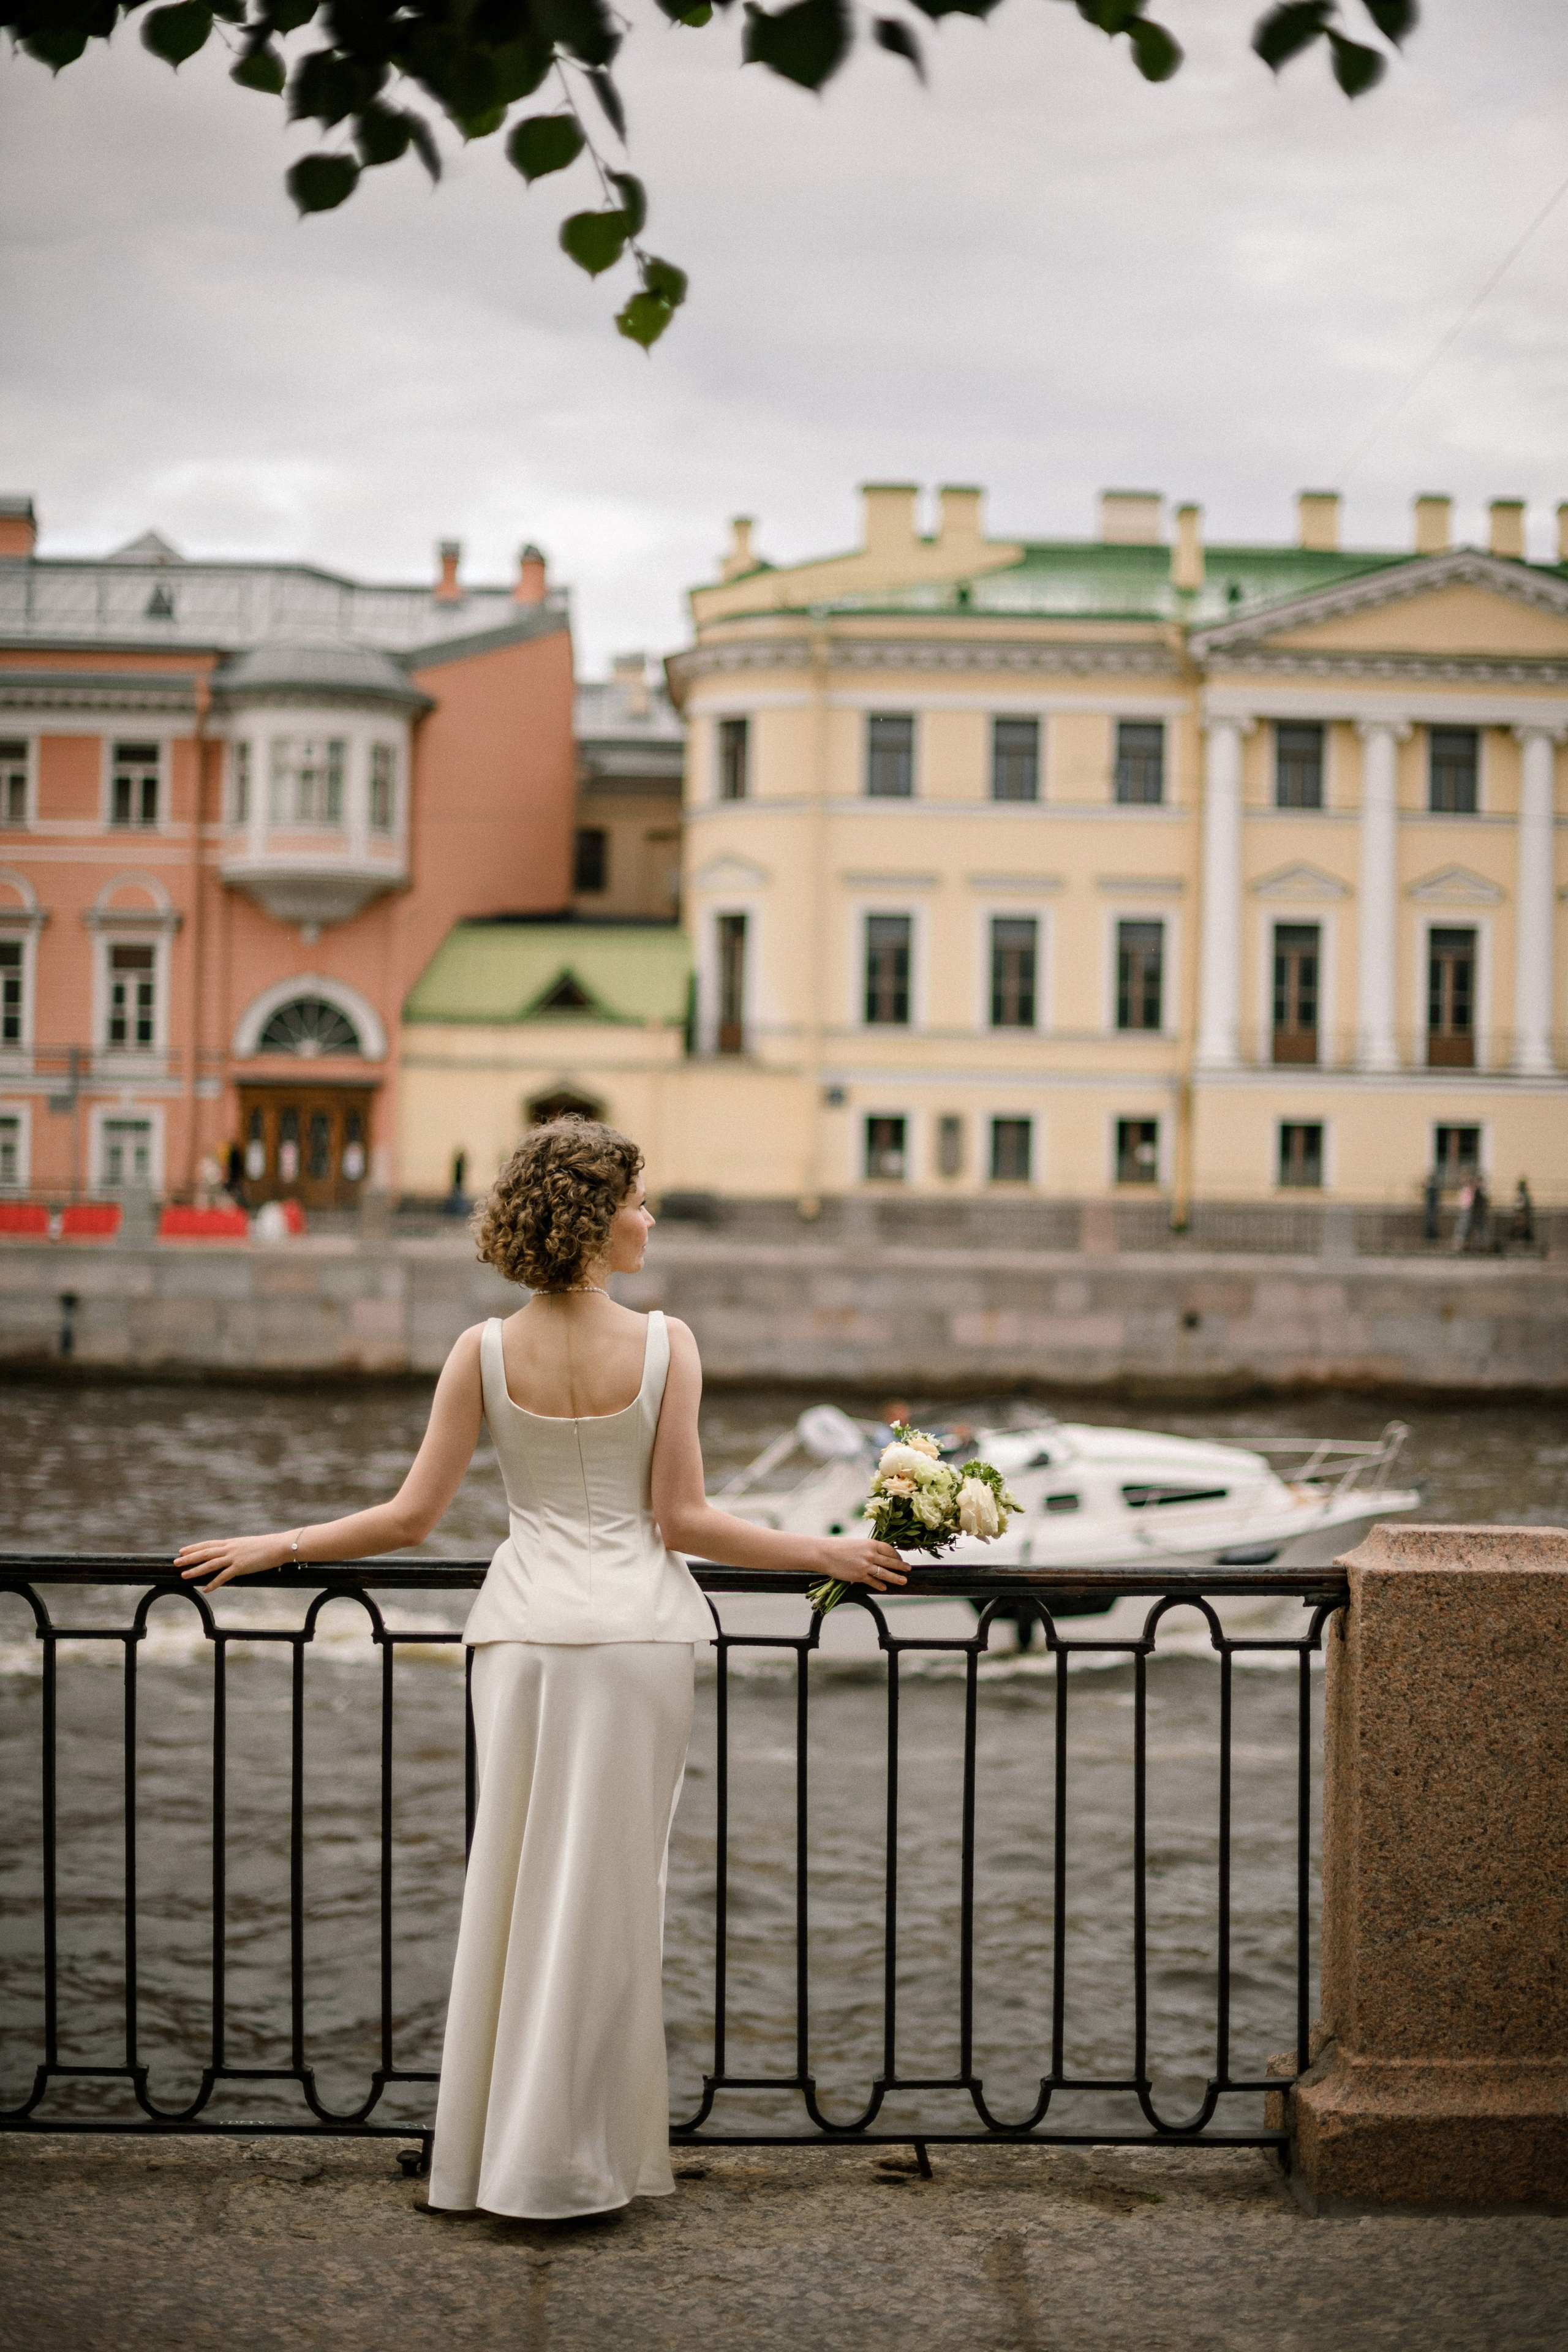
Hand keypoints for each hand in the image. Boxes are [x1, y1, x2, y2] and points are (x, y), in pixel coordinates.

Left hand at [176, 1532, 292, 1591]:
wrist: (279, 1546)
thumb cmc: (268, 1546)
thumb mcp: (249, 1545)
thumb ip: (239, 1549)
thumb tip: (233, 1554)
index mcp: (232, 1542)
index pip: (208, 1544)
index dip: (194, 1547)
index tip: (182, 1550)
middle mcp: (230, 1548)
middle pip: (205, 1552)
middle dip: (189, 1557)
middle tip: (175, 1562)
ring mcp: (234, 1557)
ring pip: (210, 1564)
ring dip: (196, 1570)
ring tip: (184, 1575)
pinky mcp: (241, 1567)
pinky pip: (224, 1576)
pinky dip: (213, 1583)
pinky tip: (206, 1588)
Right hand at [811, 1534, 905, 1591]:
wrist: (824, 1553)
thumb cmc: (837, 1546)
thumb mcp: (856, 1543)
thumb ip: (867, 1549)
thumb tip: (874, 1555)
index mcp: (870, 1543)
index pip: (889, 1549)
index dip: (897, 1555)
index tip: (900, 1559)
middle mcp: (871, 1554)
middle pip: (890, 1561)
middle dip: (901, 1566)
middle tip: (908, 1569)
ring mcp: (866, 1566)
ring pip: (885, 1573)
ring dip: (896, 1578)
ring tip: (904, 1581)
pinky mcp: (859, 1576)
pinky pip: (873, 1582)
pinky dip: (879, 1585)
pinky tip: (884, 1587)